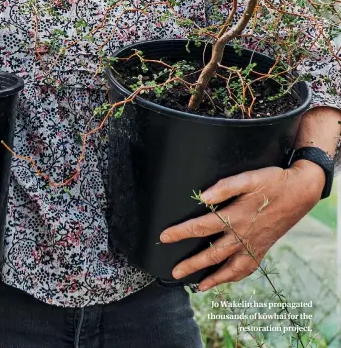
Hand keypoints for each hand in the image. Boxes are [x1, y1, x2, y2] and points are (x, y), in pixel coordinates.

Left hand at [159, 162, 324, 291]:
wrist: (300, 192)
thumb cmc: (273, 181)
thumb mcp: (249, 178)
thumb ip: (225, 187)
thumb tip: (204, 197)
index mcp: (235, 216)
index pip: (201, 227)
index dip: (181, 232)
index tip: (164, 237)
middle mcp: (242, 235)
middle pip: (212, 254)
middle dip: (191, 264)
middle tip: (175, 272)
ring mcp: (253, 245)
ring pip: (229, 268)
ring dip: (212, 278)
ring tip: (197, 286)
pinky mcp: (261, 249)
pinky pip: (246, 269)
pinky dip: (233, 277)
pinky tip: (224, 280)